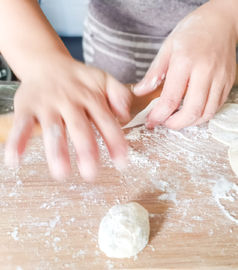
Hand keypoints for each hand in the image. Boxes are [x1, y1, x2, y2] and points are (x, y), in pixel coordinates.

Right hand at [4, 55, 131, 180]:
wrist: (46, 62)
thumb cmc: (79, 79)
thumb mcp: (104, 80)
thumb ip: (119, 94)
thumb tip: (126, 115)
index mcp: (92, 97)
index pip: (106, 121)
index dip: (115, 142)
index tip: (122, 162)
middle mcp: (70, 101)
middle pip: (79, 127)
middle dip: (86, 150)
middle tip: (91, 173)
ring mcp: (47, 104)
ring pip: (52, 129)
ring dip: (56, 151)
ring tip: (61, 173)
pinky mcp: (26, 106)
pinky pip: (21, 125)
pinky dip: (17, 141)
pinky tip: (15, 159)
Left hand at [132, 1, 237, 129]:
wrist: (222, 23)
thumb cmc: (192, 32)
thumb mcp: (168, 47)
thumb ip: (154, 72)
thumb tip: (140, 92)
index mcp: (185, 61)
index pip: (171, 99)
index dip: (159, 116)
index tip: (152, 121)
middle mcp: (205, 71)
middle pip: (192, 111)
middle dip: (176, 124)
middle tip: (166, 124)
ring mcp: (220, 78)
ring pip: (207, 113)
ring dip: (191, 122)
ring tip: (179, 118)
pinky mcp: (229, 82)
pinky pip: (217, 106)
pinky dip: (204, 114)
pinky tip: (194, 110)